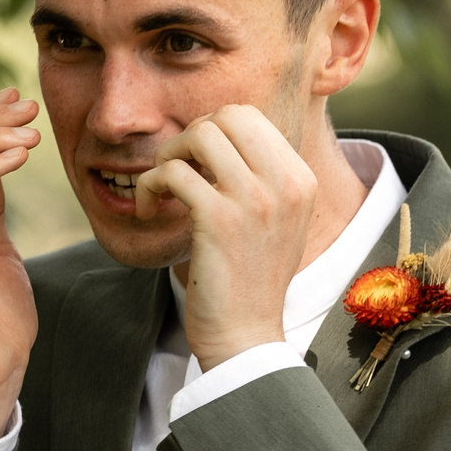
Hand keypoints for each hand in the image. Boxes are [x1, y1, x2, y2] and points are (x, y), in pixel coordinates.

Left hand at [135, 105, 317, 368]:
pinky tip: (150, 210)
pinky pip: (172, 172)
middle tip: (178, 171)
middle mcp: (285, 183)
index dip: (213, 131)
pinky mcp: (218, 220)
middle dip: (191, 135)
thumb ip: (262, 177)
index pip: (251, 117)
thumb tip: (220, 131)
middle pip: (228, 115)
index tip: (197, 165)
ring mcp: (255, 200)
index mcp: (301, 179)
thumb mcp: (276, 221)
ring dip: (168, 156)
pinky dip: (150, 186)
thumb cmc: (250, 279)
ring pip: (199, 135)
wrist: (246, 335)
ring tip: (163, 188)